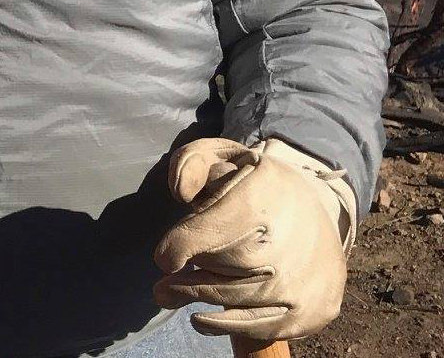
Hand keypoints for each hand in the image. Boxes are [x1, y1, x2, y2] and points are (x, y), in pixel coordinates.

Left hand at [154, 137, 355, 341]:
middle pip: (222, 269)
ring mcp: (305, 281)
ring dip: (197, 299)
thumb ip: (191, 163)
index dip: (180, 246)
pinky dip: (225, 325)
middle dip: (184, 280)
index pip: (212, 229)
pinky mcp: (314, 311)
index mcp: (265, 196)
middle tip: (162, 285)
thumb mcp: (222, 156)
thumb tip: (180, 192)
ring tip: (170, 295)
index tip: (164, 258)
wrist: (321, 211)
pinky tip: (200, 318)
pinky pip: (261, 326)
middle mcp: (291, 243)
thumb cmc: (256, 184)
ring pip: (236, 300)